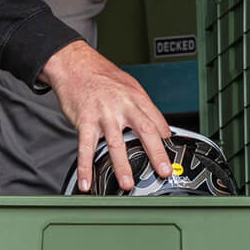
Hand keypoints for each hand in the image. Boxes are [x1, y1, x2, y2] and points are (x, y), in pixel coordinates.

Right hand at [40, 39, 173, 192]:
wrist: (75, 65)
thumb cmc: (103, 77)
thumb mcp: (130, 86)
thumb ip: (143, 107)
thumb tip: (159, 128)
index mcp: (137, 98)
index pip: (158, 121)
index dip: (167, 141)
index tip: (174, 158)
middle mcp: (123, 105)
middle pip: (145, 131)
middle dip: (156, 154)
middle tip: (164, 171)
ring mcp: (104, 114)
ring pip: (115, 143)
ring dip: (122, 166)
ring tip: (127, 184)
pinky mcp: (85, 120)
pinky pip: (85, 147)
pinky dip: (85, 167)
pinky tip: (86, 181)